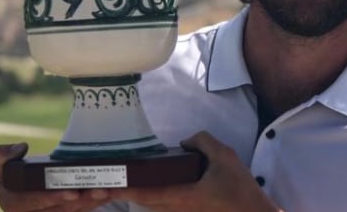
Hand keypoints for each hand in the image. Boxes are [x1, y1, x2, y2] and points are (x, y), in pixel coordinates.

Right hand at [0, 142, 110, 211]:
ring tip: (107, 191)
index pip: (34, 204)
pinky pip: (79, 211)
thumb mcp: (0, 166)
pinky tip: (108, 194)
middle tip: (99, 191)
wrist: (20, 190)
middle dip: (81, 202)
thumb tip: (21, 148)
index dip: (53, 198)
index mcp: (13, 205)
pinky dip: (93, 204)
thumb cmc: (10, 176)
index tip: (72, 192)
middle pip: (60, 211)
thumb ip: (2, 156)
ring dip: (91, 203)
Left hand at [107, 132, 281, 211]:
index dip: (123, 189)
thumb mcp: (225, 156)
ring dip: (142, 195)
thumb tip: (184, 143)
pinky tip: (158, 186)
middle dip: (128, 192)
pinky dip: (156, 198)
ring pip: (155, 207)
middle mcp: (177, 210)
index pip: (145, 193)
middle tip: (112, 180)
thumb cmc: (241, 190)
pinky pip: (166, 208)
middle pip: (145, 202)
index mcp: (181, 196)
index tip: (105, 186)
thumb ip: (203, 142)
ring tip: (129, 181)